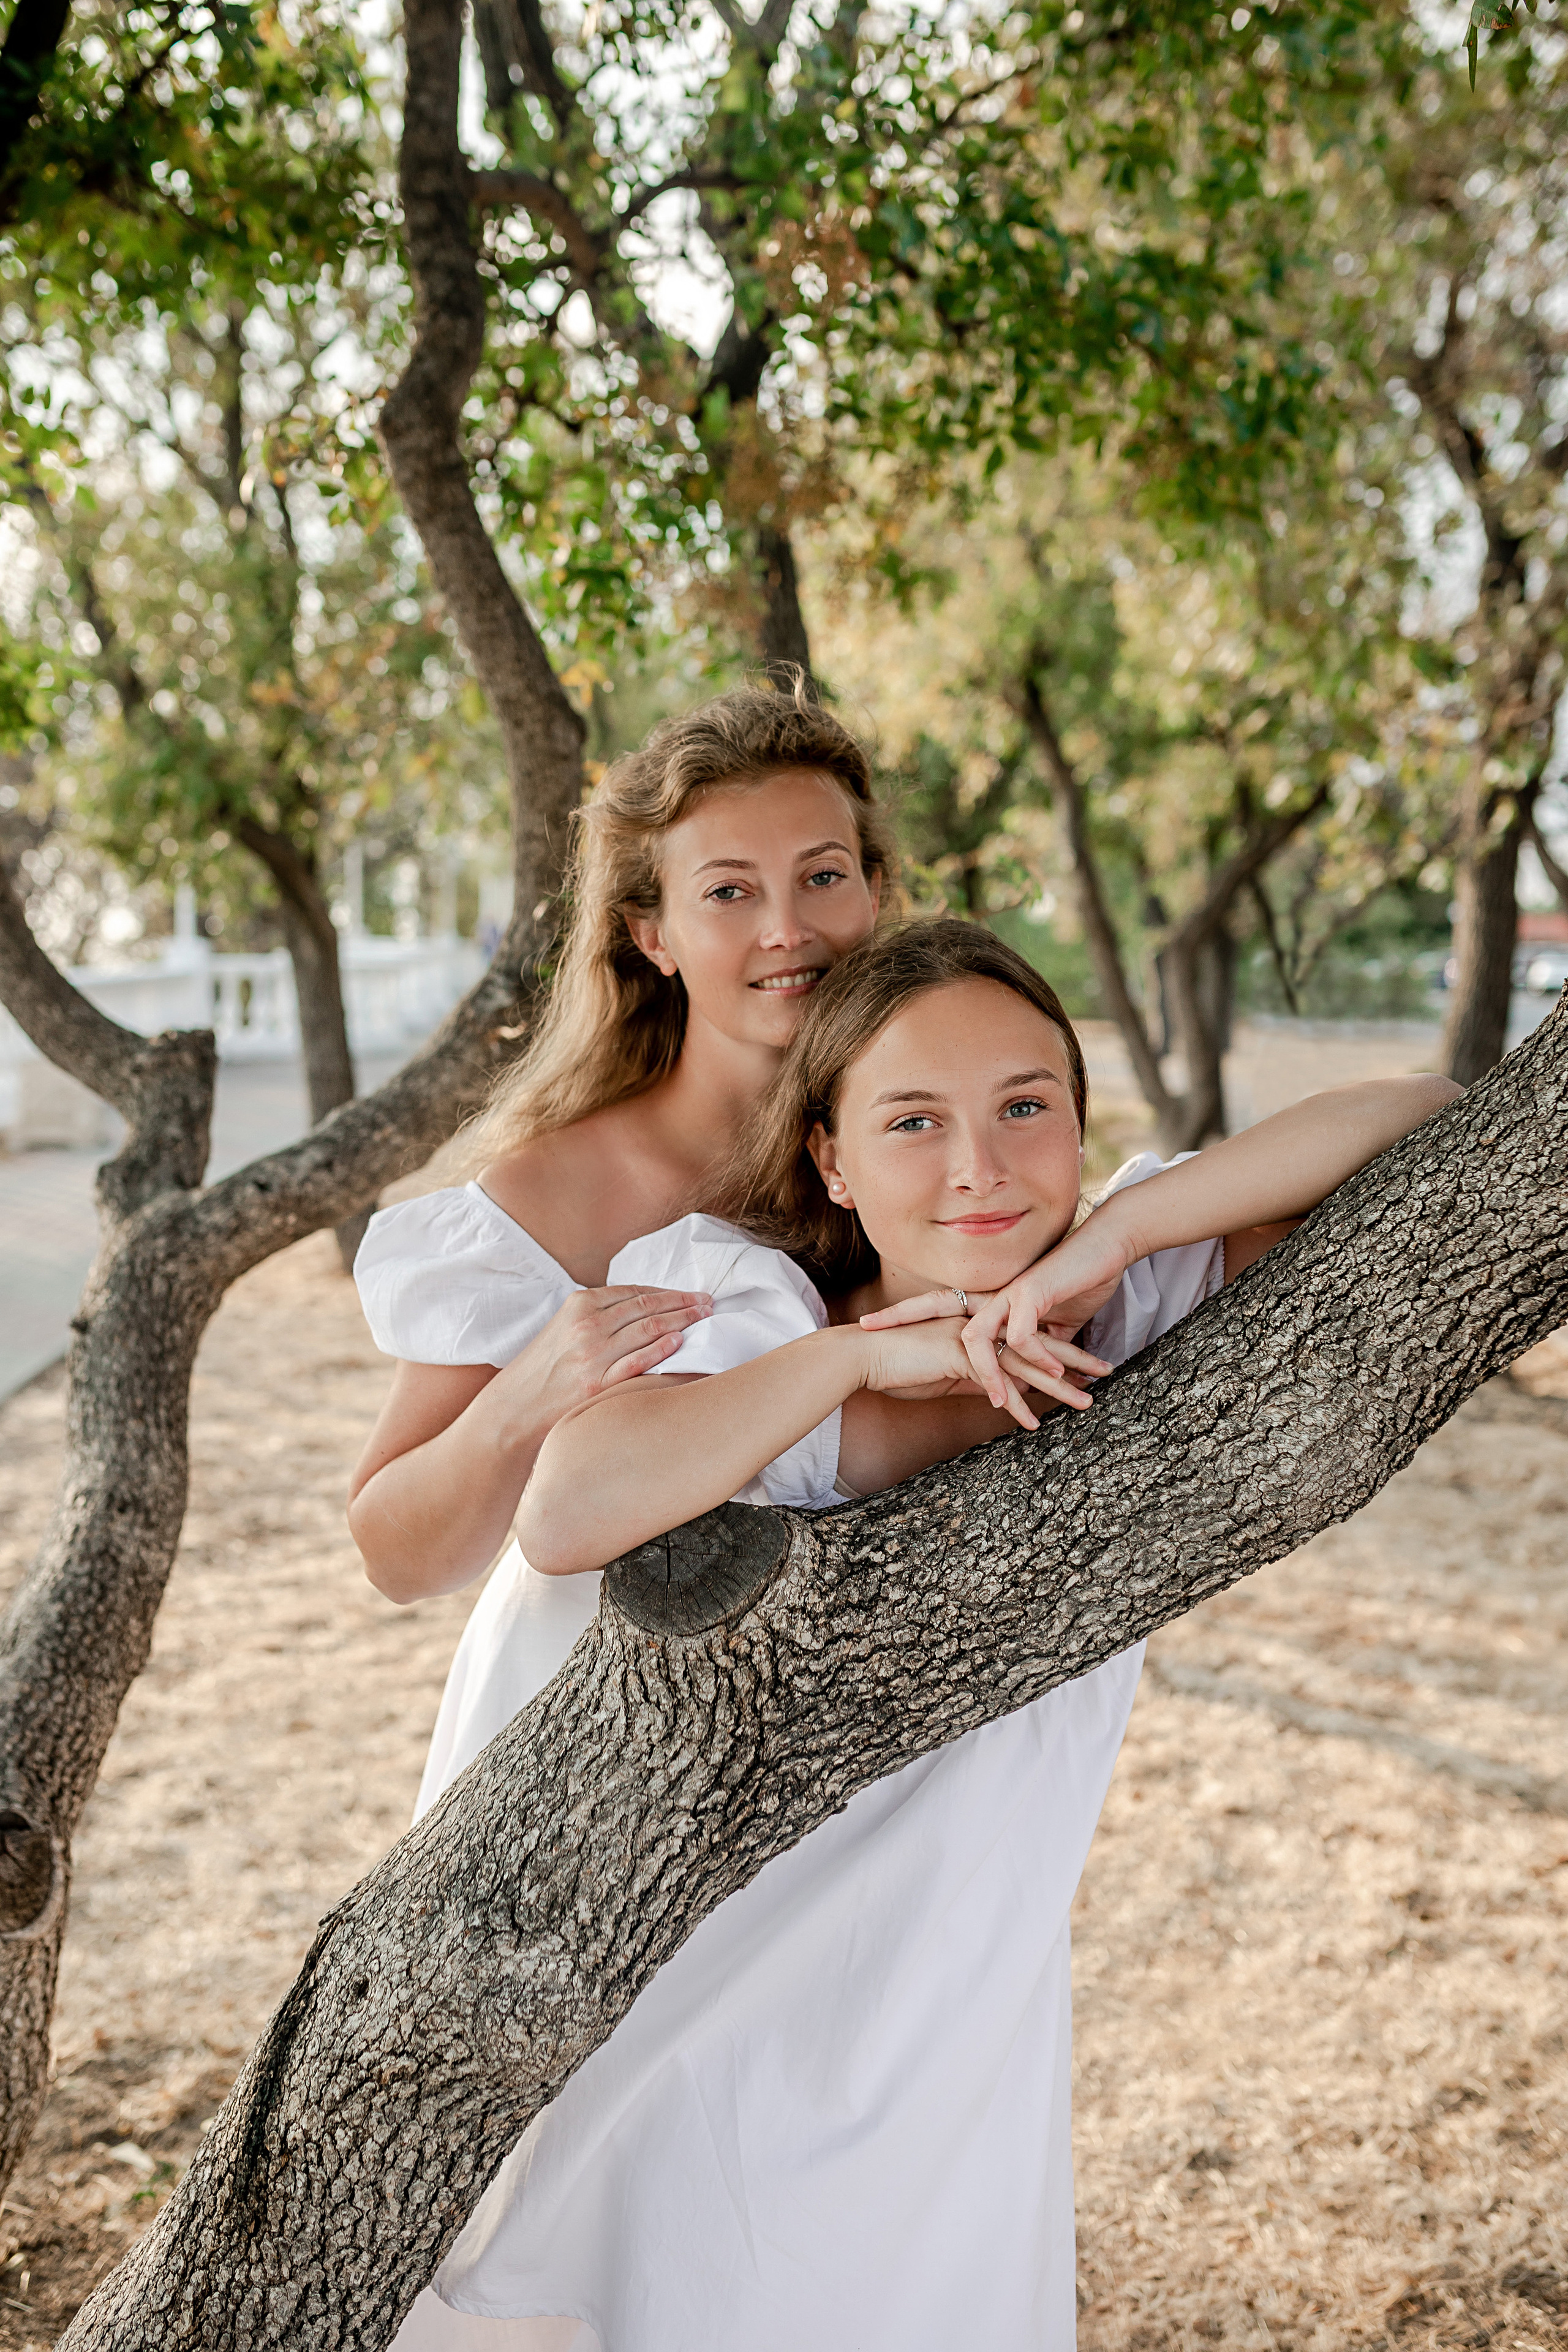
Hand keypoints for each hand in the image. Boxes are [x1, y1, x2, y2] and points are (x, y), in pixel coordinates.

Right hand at [495, 1285, 712, 1431]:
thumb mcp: (562, 1330)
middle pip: (647, 1306)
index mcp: (578, 1305)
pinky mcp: (596, 1384)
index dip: (668, 1292)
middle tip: (709, 1303)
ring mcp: (592, 1355)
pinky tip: (681, 1343)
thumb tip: (640, 1312)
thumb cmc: (538, 1373)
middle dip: (684, 1303)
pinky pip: (637, 1361)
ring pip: (649, 1329)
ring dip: (682, 1322)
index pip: (634, 1292)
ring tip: (704, 1319)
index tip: (691, 1294)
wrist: (510, 1411)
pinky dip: (661, 1349)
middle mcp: (587, 1325)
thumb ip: (596, 1317)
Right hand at [855, 1317, 1094, 1432]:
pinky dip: (1014, 1402)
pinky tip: (1032, 1422)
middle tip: (1107, 1372)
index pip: (1029, 1338)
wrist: (862, 1357)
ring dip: (1056, 1384)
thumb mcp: (949, 1374)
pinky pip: (994, 1381)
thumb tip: (1010, 1393)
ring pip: (1024, 1361)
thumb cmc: (899, 1367)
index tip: (1088, 1364)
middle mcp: (980, 1325)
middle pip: (1036, 1343)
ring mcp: (971, 1336)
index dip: (1061, 1351)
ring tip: (1085, 1402)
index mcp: (981, 1326)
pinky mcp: (958, 1353)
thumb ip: (982, 1378)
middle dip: (1074, 1360)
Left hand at [859, 1227, 1123, 1403]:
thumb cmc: (1078, 1281)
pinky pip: (1022, 1335)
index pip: (936, 1305)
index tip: (869, 1322)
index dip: (903, 1313)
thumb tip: (1027, 1371)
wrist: (1106, 1248)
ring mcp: (1011, 1294)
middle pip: (937, 1305)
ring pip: (978, 1334)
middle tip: (866, 1329)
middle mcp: (993, 1294)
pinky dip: (1031, 1358)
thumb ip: (1031, 1345)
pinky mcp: (1034, 1295)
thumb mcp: (1049, 1323)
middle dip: (901, 1318)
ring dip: (987, 1373)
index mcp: (990, 1300)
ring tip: (996, 1401)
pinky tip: (1049, 1375)